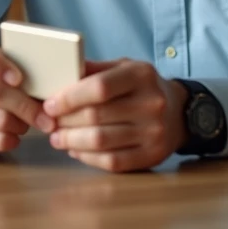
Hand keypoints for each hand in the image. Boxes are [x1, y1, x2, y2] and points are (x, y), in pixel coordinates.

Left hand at [42, 59, 188, 171]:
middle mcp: (151, 103)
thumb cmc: (141, 87)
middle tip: (49, 123)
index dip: (70, 98)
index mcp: (141, 75)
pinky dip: (88, 157)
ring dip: (72, 141)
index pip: (100, 87)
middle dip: (65, 121)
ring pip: (101, 141)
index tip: (50, 104)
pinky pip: (112, 161)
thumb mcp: (123, 67)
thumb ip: (94, 69)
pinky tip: (76, 150)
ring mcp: (154, 132)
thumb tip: (59, 74)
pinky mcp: (152, 155)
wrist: (179, 111)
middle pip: (96, 116)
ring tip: (57, 138)